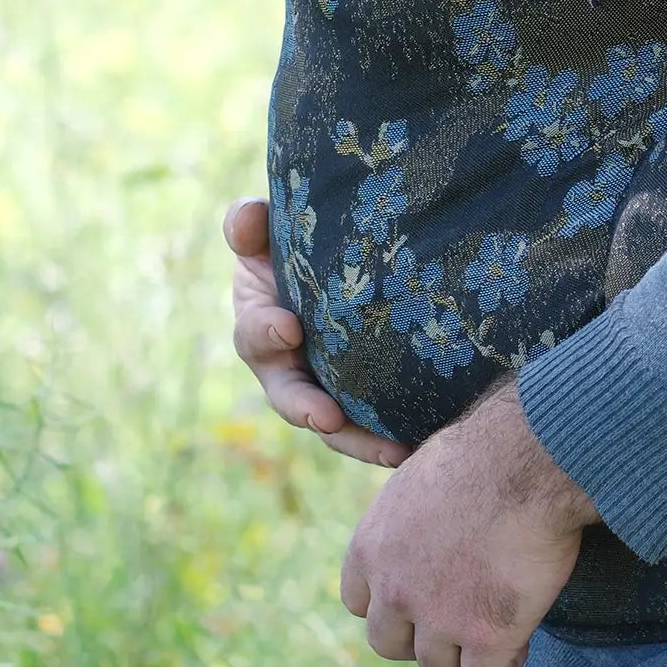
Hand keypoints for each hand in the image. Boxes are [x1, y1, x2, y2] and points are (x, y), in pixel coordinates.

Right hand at [224, 196, 409, 467]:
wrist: (332, 262)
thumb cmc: (291, 245)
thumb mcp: (264, 232)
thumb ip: (250, 225)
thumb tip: (249, 215)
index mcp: (259, 326)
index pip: (256, 334)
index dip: (268, 332)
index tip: (290, 328)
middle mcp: (285, 367)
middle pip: (290, 397)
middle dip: (307, 409)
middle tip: (328, 418)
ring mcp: (322, 386)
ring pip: (334, 423)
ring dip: (359, 440)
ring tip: (394, 451)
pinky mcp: (358, 398)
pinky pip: (370, 425)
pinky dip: (388, 438)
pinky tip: (417, 444)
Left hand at [342, 377, 598, 666]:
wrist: (528, 456)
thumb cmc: (483, 451)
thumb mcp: (417, 479)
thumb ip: (405, 523)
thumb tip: (417, 532)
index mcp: (371, 547)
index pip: (359, 602)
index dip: (390, 602)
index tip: (419, 593)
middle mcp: (395, 589)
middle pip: (390, 643)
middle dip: (421, 632)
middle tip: (460, 610)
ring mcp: (439, 618)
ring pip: (438, 665)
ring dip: (464, 650)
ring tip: (496, 619)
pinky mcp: (487, 636)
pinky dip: (503, 664)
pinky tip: (521, 636)